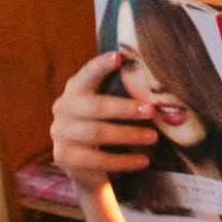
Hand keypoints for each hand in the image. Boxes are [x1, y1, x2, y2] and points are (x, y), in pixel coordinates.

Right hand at [50, 51, 157, 192]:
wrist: (86, 164)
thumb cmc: (106, 126)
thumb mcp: (112, 109)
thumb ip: (125, 96)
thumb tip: (160, 90)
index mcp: (76, 90)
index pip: (88, 74)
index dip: (101, 65)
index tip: (119, 56)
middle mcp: (63, 108)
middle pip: (96, 106)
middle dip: (125, 108)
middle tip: (151, 110)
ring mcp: (60, 132)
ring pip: (97, 132)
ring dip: (128, 135)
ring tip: (153, 137)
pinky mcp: (64, 156)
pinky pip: (96, 159)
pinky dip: (122, 161)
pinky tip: (143, 161)